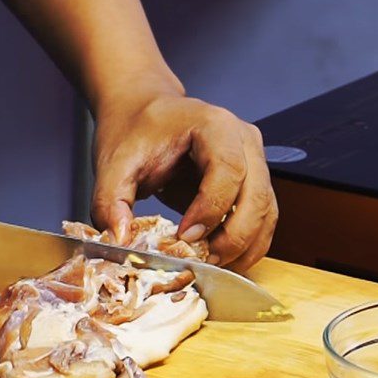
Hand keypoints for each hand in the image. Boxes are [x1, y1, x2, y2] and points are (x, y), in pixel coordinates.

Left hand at [91, 89, 277, 271]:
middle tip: (203, 261)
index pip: (228, 170)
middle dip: (233, 237)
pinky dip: (248, 245)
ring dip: (244, 246)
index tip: (184, 236)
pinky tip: (223, 260)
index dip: (210, 208)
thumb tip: (119, 239)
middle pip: (256, 196)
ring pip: (266, 212)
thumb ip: (110, 201)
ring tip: (211, 264)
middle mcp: (243, 140)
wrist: (145, 112)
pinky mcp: (253, 182)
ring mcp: (254, 161)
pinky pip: (263, 219)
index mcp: (214, 125)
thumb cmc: (135, 131)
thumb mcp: (114, 164)